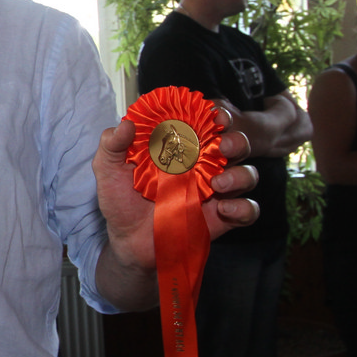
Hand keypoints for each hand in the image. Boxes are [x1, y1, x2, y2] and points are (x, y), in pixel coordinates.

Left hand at [92, 111, 259, 275]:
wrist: (128, 242)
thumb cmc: (120, 201)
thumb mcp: (108, 170)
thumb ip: (113, 144)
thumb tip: (128, 123)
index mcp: (181, 147)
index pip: (206, 123)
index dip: (215, 114)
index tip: (213, 114)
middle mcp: (203, 164)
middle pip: (236, 143)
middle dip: (236, 140)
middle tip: (223, 144)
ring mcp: (215, 191)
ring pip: (247, 174)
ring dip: (240, 175)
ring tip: (218, 184)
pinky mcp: (222, 217)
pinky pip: (248, 210)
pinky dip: (244, 208)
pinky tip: (225, 209)